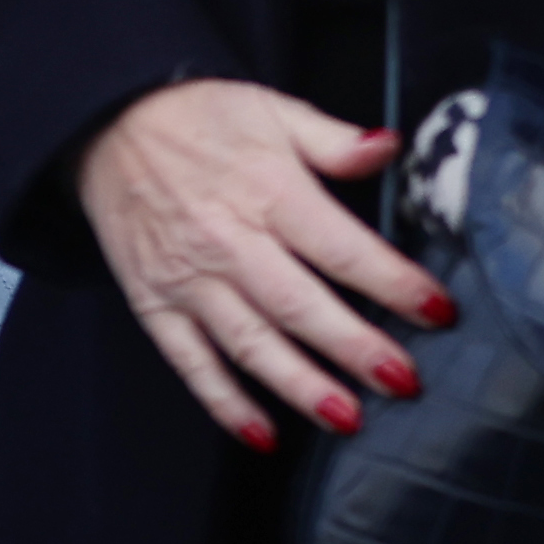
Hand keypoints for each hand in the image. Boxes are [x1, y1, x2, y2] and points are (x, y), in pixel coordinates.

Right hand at [72, 75, 444, 450]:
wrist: (105, 122)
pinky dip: (224, 402)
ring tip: (346, 418)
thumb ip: (333, 140)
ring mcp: (188, 278)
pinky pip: (190, 362)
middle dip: (354, 347)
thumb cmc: (197, 118)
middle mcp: (227, 240)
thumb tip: (390, 146)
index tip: (439, 310)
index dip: (394, 282)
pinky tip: (262, 434)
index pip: (341, 246)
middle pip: (299, 304)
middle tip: (403, 381)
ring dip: (299, 384)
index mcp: (267, 189)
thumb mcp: (270, 110)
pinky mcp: (155, 303)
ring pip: (249, 343)